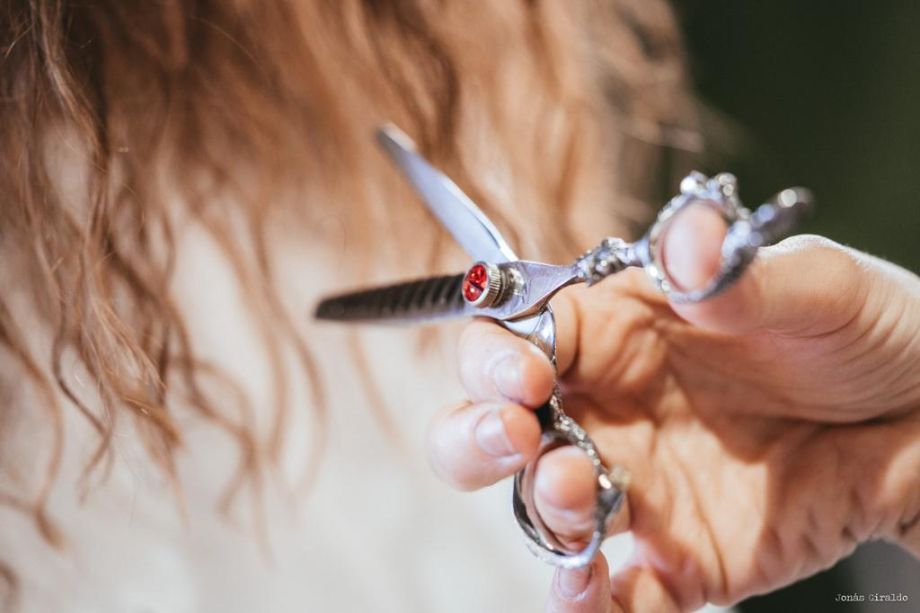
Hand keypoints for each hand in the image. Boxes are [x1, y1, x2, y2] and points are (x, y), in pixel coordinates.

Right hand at [425, 204, 919, 611]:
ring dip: (539, 510)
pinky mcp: (679, 558)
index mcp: (618, 329)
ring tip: (583, 501)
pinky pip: (615, 595)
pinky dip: (588, 604)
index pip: (516, 335)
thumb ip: (737, 270)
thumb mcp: (816, 286)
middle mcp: (609, 408)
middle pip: (494, 425)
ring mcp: (638, 486)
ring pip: (541, 509)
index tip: (523, 372)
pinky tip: (592, 594)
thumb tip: (684, 245)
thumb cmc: (868, 332)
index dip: (495, 355)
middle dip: (476, 435)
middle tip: (513, 435)